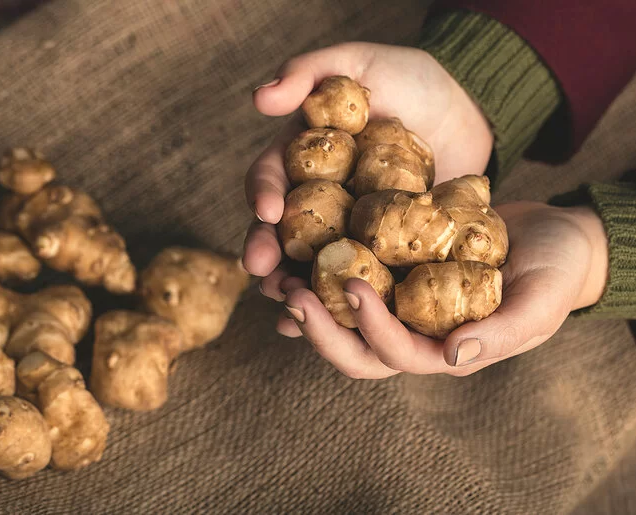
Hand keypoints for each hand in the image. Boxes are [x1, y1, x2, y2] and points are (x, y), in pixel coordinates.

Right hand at [243, 42, 493, 282]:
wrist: (466, 107)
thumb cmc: (408, 78)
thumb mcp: (356, 62)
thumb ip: (308, 72)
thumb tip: (259, 98)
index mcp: (300, 157)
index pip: (271, 176)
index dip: (264, 193)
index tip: (268, 210)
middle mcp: (316, 197)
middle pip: (281, 229)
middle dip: (267, 251)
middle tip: (262, 273)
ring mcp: (347, 226)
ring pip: (311, 261)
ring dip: (295, 284)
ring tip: (289, 305)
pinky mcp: (381, 248)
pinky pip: (359, 276)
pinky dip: (341, 300)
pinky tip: (330, 321)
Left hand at [276, 201, 608, 377]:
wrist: (551, 238)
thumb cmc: (556, 270)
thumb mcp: (542, 300)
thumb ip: (504, 331)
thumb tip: (452, 355)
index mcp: (446, 350)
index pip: (397, 354)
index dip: (371, 327)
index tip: (351, 285)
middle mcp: (415, 336)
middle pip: (355, 351)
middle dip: (321, 329)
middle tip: (292, 294)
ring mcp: (400, 309)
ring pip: (343, 322)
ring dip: (308, 306)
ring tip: (278, 277)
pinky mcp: (392, 278)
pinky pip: (349, 284)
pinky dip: (319, 277)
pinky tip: (293, 257)